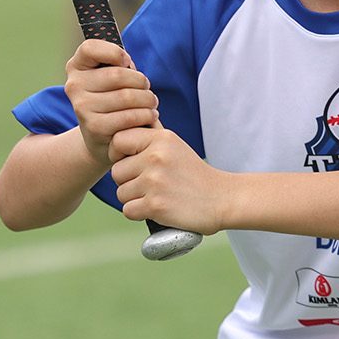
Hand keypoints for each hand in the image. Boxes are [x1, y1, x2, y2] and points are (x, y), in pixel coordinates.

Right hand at [62, 38, 156, 170]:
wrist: (102, 138)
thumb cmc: (113, 99)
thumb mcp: (111, 78)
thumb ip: (117, 64)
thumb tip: (126, 62)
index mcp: (76, 67)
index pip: (90, 48)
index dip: (114, 52)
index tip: (126, 62)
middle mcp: (74, 85)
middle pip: (118, 74)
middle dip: (141, 81)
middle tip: (147, 90)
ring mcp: (81, 107)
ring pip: (127, 96)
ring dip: (148, 100)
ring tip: (151, 103)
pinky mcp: (94, 127)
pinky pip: (129, 116)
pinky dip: (146, 115)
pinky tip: (150, 115)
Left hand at [107, 127, 232, 235]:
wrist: (222, 199)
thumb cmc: (195, 174)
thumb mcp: (175, 146)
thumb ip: (151, 136)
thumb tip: (127, 124)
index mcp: (161, 139)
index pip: (118, 140)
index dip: (119, 153)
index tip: (132, 163)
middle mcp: (156, 157)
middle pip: (116, 171)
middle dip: (127, 181)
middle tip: (150, 185)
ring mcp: (155, 181)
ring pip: (121, 193)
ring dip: (134, 199)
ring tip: (156, 196)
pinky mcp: (156, 205)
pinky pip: (128, 210)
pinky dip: (139, 213)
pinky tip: (156, 209)